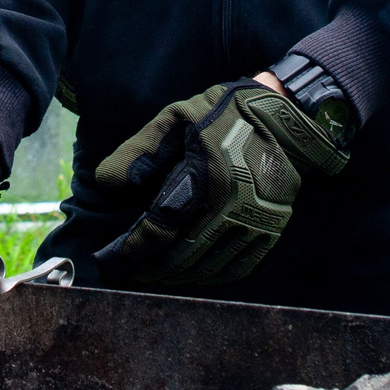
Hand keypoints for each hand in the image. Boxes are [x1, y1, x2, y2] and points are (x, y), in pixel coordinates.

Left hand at [90, 76, 350, 286]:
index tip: (112, 260)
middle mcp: (233, 205)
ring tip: (160, 275)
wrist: (284, 115)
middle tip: (133, 273)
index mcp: (205, 176)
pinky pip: (240, 265)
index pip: (161, 225)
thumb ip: (140, 150)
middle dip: (155, 268)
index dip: (134, 248)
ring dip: (182, 275)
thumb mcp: (176, 119)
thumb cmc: (223, 114)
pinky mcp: (272, 227)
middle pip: (186, 253)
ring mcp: (256, 220)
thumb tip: (105, 182)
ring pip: (213, 265)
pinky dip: (215, 276)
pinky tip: (197, 273)